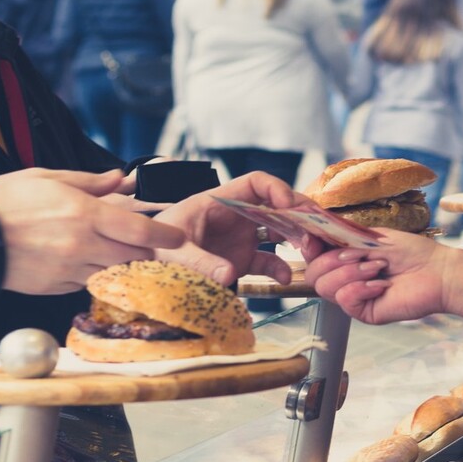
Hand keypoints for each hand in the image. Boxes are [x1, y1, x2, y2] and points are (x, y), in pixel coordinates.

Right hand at [0, 168, 185, 294]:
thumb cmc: (5, 201)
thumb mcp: (47, 178)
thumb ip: (90, 181)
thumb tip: (120, 178)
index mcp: (84, 214)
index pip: (141, 230)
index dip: (166, 235)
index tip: (179, 236)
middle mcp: (82, 245)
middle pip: (134, 255)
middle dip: (145, 250)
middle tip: (145, 242)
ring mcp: (70, 269)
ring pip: (114, 272)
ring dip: (120, 263)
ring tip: (112, 250)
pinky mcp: (57, 286)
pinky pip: (88, 282)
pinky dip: (94, 272)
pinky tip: (83, 260)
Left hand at [152, 171, 301, 284]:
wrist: (145, 270)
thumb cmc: (153, 250)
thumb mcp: (173, 253)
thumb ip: (200, 261)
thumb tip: (227, 275)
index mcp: (219, 201)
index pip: (255, 183)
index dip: (276, 189)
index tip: (289, 205)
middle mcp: (235, 216)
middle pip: (276, 205)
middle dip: (298, 213)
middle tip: (317, 226)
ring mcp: (240, 238)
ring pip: (279, 231)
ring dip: (297, 238)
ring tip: (310, 250)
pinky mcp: (241, 260)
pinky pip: (269, 261)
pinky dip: (280, 269)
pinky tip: (284, 278)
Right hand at [300, 228, 453, 323]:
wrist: (438, 272)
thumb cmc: (412, 252)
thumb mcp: (371, 237)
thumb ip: (341, 236)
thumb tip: (310, 234)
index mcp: (345, 258)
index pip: (313, 256)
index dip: (309, 247)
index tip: (315, 239)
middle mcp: (346, 278)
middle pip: (313, 274)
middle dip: (333, 260)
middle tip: (362, 255)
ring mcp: (354, 296)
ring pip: (324, 287)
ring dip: (351, 272)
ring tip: (377, 268)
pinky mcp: (364, 312)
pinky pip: (344, 300)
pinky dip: (361, 288)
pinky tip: (382, 285)